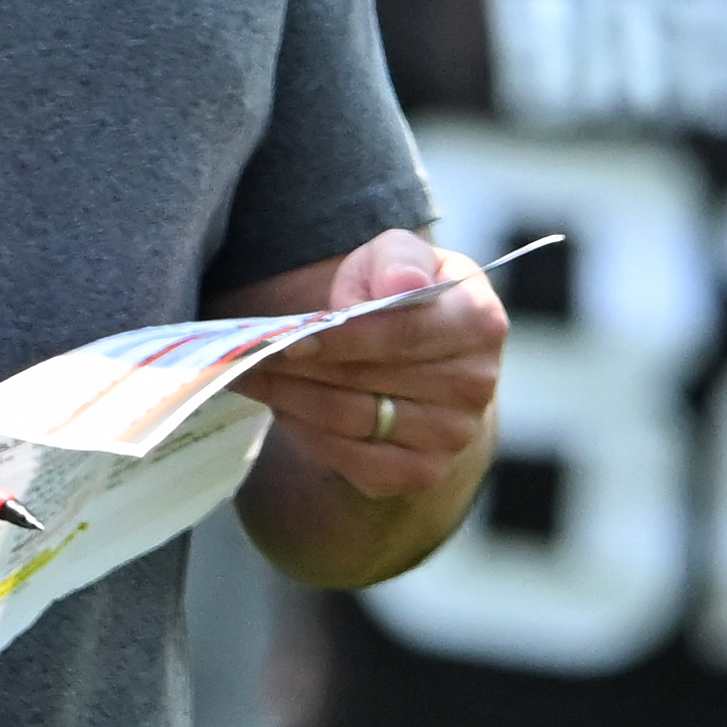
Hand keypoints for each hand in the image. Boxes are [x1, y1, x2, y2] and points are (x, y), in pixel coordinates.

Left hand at [235, 229, 505, 500]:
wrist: (423, 355)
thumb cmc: (401, 294)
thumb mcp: (397, 255)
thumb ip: (397, 259)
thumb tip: (400, 285)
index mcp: (479, 320)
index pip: (402, 333)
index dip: (341, 339)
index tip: (288, 339)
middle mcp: (475, 385)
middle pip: (368, 380)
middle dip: (300, 367)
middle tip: (247, 355)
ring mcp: (453, 435)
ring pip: (351, 421)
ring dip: (291, 399)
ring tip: (253, 376)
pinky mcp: (422, 472)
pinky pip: (351, 460)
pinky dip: (308, 434)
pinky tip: (284, 407)